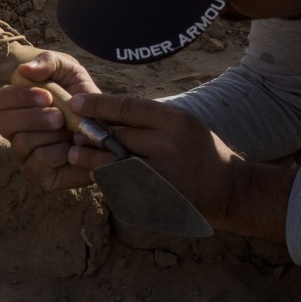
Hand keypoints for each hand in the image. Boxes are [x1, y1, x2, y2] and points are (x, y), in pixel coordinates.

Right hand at [0, 50, 102, 192]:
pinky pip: (38, 164)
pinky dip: (58, 154)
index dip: (19, 97)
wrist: (111, 128)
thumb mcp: (71, 72)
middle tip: (59, 117)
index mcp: (18, 104)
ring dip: (49, 135)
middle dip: (32, 118)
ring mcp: (26, 154)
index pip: (2, 99)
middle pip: (4, 123)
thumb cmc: (85, 97)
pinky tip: (73, 149)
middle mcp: (16, 131)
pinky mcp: (40, 175)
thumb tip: (25, 70)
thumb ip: (49, 62)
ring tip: (70, 131)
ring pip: (22, 144)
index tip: (47, 95)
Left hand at [73, 92, 296, 242]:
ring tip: (77, 154)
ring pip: (111, 163)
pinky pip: (119, 186)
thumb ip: (148, 119)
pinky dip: (105, 179)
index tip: (76, 103)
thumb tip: (103, 114)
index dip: (97, 104)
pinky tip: (100, 175)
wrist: (226, 189)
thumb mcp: (182, 124)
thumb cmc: (199, 150)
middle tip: (74, 134)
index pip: (127, 108)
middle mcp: (168, 146)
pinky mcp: (155, 198)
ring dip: (90, 159)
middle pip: (116, 136)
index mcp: (176, 121)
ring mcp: (161, 175)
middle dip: (91, 135)